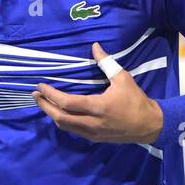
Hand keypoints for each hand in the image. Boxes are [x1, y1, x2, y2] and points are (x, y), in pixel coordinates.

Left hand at [32, 42, 162, 143]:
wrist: (149, 125)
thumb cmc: (136, 100)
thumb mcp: (123, 78)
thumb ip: (106, 63)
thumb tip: (94, 46)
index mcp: (98, 107)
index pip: (67, 103)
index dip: (51, 95)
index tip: (41, 86)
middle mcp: (92, 123)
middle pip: (60, 117)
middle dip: (45, 106)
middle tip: (35, 95)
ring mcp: (92, 133)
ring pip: (64, 126)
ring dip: (51, 114)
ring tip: (43, 102)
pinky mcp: (94, 138)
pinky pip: (73, 130)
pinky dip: (63, 121)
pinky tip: (58, 112)